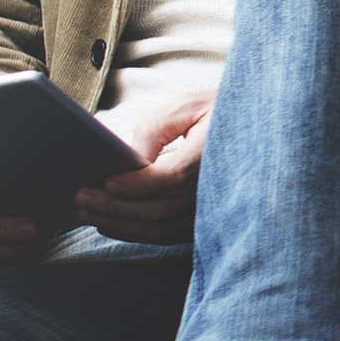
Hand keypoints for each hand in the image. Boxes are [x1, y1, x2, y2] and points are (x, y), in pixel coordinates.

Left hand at [76, 96, 209, 242]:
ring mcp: (212, 210)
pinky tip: (110, 222)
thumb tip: (131, 157)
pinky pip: (166, 234)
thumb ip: (158, 127)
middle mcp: (216, 189)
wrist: (257, 134)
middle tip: (82, 197)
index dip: (137, 184)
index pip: (172, 177)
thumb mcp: (190, 106)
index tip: (106, 182)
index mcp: (214, 154)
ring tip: (87, 211)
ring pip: (160, 228)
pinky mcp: (205, 223)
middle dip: (115, 206)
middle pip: (159, 209)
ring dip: (119, 223)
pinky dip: (134, 232)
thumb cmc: (221, 114)